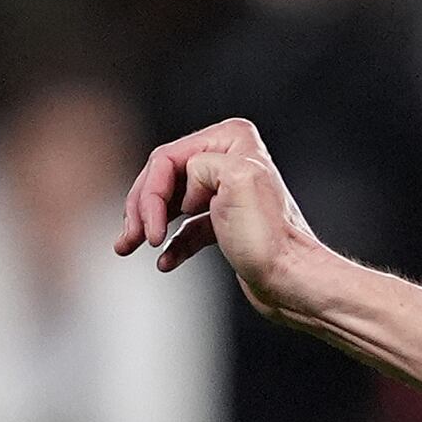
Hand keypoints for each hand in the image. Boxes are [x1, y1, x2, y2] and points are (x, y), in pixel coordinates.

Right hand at [120, 116, 337, 325]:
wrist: (292, 282)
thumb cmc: (269, 238)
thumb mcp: (235, 181)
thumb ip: (201, 164)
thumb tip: (187, 185)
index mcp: (232, 140)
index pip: (168, 158)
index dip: (151, 194)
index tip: (152, 229)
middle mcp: (229, 159)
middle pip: (164, 178)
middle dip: (142, 208)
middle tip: (131, 238)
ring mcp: (226, 191)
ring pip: (170, 202)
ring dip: (148, 224)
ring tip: (129, 245)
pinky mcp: (225, 222)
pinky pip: (186, 228)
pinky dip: (173, 244)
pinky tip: (165, 262)